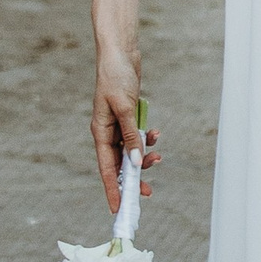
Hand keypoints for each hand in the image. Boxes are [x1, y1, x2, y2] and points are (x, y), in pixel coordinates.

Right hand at [92, 63, 158, 215]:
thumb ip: (131, 135)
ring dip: (145, 156)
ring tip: (160, 155)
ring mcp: (117, 124)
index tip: (117, 209)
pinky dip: (147, 137)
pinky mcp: (127, 116)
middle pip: (119, 163)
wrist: (120, 52)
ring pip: (130, 150)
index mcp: (100, 132)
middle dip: (134, 178)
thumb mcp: (124, 107)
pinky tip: (157, 134)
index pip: (106, 168)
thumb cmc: (116, 76)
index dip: (112, 189)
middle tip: (148, 193)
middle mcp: (107, 131)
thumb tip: (136, 162)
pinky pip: (137, 135)